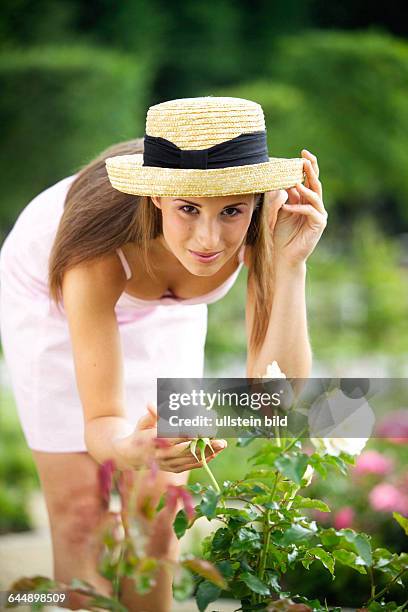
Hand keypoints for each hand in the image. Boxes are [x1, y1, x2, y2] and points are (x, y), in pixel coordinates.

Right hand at [113, 402, 226, 472]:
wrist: (131, 456)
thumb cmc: (140, 433)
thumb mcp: (143, 422)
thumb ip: (152, 414)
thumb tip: (151, 403)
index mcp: (154, 439)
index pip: (175, 435)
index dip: (191, 432)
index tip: (205, 427)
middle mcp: (161, 453)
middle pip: (186, 448)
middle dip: (205, 444)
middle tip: (220, 439)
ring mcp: (167, 463)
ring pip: (191, 459)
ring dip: (208, 452)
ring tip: (222, 445)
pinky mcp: (172, 469)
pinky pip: (190, 466)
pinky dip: (203, 460)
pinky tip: (214, 454)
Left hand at [266, 149, 327, 267]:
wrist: (282, 256)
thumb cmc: (279, 234)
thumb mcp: (280, 210)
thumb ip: (284, 195)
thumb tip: (282, 178)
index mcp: (306, 200)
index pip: (309, 179)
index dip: (307, 166)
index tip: (302, 152)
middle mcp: (315, 206)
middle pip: (315, 183)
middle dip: (311, 170)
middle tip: (305, 158)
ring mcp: (319, 215)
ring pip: (315, 196)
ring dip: (305, 187)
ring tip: (295, 182)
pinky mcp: (318, 225)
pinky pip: (310, 212)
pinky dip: (298, 207)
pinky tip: (287, 206)